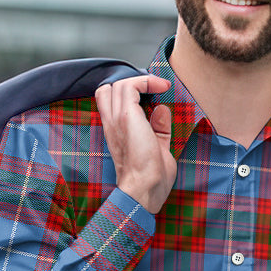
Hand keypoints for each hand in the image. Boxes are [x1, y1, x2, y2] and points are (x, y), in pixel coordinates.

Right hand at [95, 74, 174, 213]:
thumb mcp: (158, 148)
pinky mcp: (126, 117)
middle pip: (108, 90)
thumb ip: (158, 128)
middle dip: (131, 85)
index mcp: (115, 133)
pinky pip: (130, 86)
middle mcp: (111, 124)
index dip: (128, 94)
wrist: (144, 189)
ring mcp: (116, 119)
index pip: (109, 102)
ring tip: (161, 87)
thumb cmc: (151, 179)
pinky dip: (146, 82)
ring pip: (119, 84)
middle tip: (153, 91)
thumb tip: (162, 109)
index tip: (152, 96)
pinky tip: (162, 87)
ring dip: (142, 81)